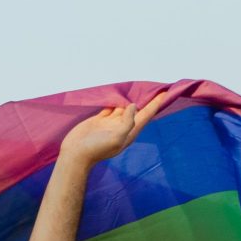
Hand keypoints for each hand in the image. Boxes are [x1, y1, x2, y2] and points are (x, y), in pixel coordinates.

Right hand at [56, 88, 178, 169]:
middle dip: (146, 99)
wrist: (76, 154)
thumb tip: (134, 106)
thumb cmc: (96, 148)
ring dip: (130, 97)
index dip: (156, 104)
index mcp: (130, 132)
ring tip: (139, 86)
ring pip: (124, 106)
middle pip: (138, 110)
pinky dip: (115, 99)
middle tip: (154, 86)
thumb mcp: (116, 137)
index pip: (147, 115)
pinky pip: (111, 106)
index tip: (164, 92)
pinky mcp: (100, 119)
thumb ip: (127, 121)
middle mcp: (122, 126)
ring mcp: (111, 123)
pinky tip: (119, 93)